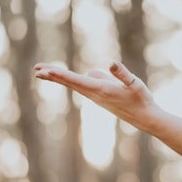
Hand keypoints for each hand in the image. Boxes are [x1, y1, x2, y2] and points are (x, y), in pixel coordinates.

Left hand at [34, 61, 156, 129]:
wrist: (145, 118)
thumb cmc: (141, 100)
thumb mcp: (135, 84)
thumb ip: (123, 74)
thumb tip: (111, 63)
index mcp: (101, 90)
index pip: (76, 80)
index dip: (59, 75)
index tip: (44, 71)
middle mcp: (95, 95)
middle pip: (70, 83)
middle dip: (53, 76)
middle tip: (36, 70)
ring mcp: (97, 97)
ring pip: (75, 84)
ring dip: (60, 78)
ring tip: (45, 72)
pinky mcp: (100, 98)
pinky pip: (83, 86)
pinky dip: (72, 81)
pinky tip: (72, 78)